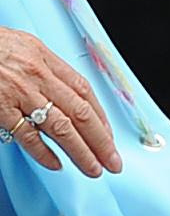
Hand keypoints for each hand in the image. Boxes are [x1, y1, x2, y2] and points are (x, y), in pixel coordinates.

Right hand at [0, 27, 121, 176]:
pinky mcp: (1, 108)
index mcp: (46, 59)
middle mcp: (39, 76)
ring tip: (93, 169)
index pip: (84, 91)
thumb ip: (43, 68)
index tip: (110, 136)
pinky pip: (27, 135)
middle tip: (113, 162)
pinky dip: (43, 152)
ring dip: (81, 151)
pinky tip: (56, 164)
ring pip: (61, 127)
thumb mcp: (23, 46)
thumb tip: (64, 90)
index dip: (101, 115)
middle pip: (80, 112)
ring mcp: (21, 94)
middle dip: (101, 140)